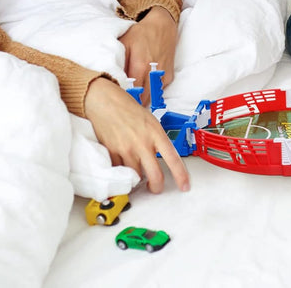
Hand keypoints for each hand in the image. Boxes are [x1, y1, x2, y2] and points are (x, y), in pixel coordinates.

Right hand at [84, 77, 189, 192]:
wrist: (106, 102)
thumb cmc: (129, 109)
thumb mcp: (150, 121)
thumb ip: (156, 139)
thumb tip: (162, 157)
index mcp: (155, 133)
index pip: (172, 158)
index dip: (180, 175)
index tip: (184, 186)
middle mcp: (142, 143)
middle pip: (155, 176)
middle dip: (157, 187)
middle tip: (155, 188)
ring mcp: (126, 149)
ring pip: (136, 177)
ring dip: (137, 179)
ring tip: (137, 172)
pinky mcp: (112, 153)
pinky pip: (120, 171)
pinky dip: (123, 172)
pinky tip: (123, 165)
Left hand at [119, 6, 177, 104]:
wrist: (162, 26)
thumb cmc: (141, 33)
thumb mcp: (124, 43)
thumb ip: (118, 63)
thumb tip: (112, 80)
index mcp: (140, 66)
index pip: (131, 93)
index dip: (124, 99)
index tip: (117, 100)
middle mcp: (153, 73)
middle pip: (142, 99)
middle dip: (133, 102)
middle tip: (123, 103)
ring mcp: (162, 76)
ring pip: (151, 98)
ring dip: (142, 99)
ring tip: (132, 98)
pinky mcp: (168, 77)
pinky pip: (158, 91)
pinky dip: (150, 92)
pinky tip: (143, 86)